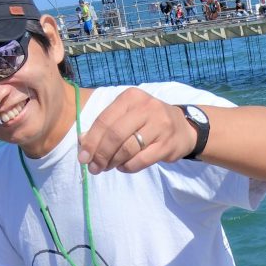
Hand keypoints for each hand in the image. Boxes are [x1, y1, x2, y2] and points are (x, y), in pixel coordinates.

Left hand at [77, 87, 196, 174]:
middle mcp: (146, 107)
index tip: (83, 158)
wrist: (183, 128)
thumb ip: (104, 127)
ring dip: (113, 162)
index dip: (91, 142)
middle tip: (94, 168)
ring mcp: (159, 125)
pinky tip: (123, 167)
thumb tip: (83, 142)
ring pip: (127, 149)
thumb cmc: (147, 122)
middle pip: (115, 135)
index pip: (104, 120)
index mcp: (131, 97)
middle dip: (101, 155)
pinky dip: (128, 167)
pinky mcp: (167, 144)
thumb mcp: (126, 117)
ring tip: (108, 167)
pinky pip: (141, 160)